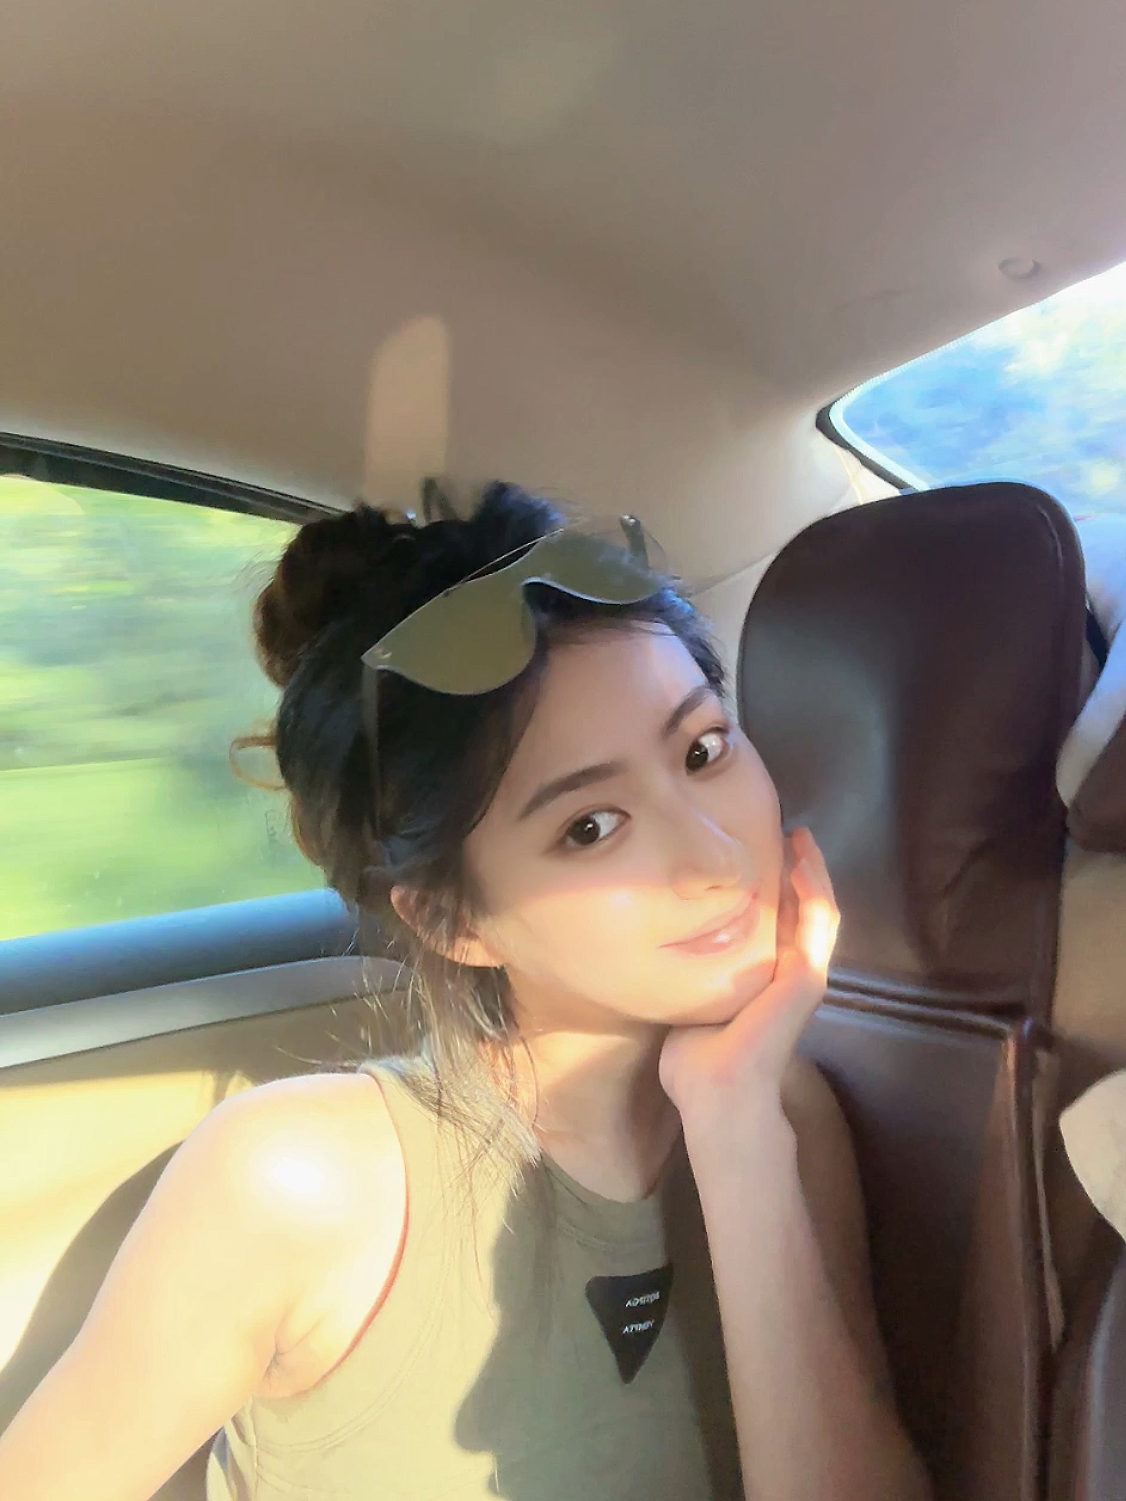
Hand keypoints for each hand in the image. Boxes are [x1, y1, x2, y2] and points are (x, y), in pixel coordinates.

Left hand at [658, 827, 839, 1143]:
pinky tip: (803, 861)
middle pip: (801, 912)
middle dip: (797, 871)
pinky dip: (815, 888)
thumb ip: (690, 978)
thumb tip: (662, 953)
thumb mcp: (691, 1003)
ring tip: (800, 837)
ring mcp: (803, 974)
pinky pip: (819, 921)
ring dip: (812, 872)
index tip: (759, 854)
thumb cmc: (695, 1063)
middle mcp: (788, 975)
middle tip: (787, 833)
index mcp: (763, 981)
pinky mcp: (807, 976)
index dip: (774, 890)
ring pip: (818, 911)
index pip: (777, 925)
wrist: (715, 1093)